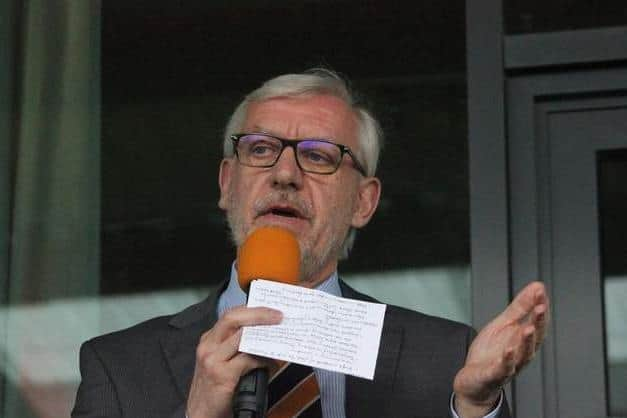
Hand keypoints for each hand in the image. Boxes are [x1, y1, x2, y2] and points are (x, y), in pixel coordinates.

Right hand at [186, 306, 282, 417]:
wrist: (201, 414)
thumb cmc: (215, 388)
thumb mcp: (224, 362)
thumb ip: (240, 348)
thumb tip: (267, 337)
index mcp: (210, 339)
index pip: (231, 314)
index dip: (253, 309)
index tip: (271, 308)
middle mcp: (208, 345)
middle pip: (233, 318)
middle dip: (258, 313)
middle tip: (278, 315)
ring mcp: (213, 359)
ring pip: (241, 336)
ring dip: (264, 334)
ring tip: (279, 335)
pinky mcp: (221, 374)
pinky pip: (248, 359)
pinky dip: (263, 360)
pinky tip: (271, 364)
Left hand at [453, 281, 549, 417]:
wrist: (475, 380)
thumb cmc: (491, 352)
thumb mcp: (504, 324)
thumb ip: (520, 307)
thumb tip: (537, 288)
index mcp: (523, 339)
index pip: (536, 322)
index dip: (539, 307)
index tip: (540, 291)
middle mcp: (520, 353)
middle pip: (534, 338)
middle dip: (538, 323)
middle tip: (541, 307)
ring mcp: (509, 365)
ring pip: (522, 354)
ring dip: (526, 342)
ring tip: (528, 328)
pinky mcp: (494, 375)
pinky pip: (503, 368)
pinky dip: (506, 360)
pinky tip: (508, 350)